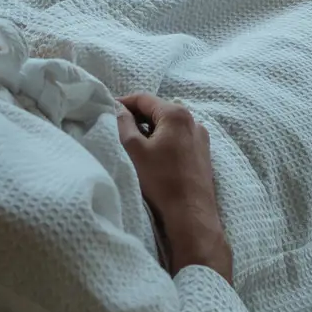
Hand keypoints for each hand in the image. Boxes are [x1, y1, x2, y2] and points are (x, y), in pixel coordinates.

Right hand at [117, 93, 231, 280]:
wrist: (191, 214)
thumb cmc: (161, 180)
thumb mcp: (134, 150)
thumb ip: (123, 123)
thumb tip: (118, 108)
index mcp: (176, 114)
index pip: (144, 98)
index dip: (123, 102)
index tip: (108, 110)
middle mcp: (193, 120)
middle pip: (158, 110)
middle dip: (137, 117)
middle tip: (118, 128)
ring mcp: (201, 137)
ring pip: (169, 125)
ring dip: (151, 130)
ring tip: (135, 144)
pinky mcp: (203, 153)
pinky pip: (179, 138)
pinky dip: (165, 140)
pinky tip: (155, 156)